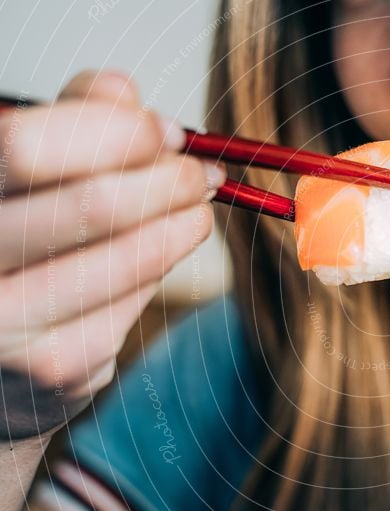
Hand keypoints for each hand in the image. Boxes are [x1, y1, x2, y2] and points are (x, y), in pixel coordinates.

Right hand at [0, 70, 223, 440]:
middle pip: (95, 205)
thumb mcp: (26, 168)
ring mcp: (9, 326)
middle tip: (200, 173)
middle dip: (170, 179)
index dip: (117, 132)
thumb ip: (68, 122)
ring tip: (198, 208)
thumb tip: (125, 95)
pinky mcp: (59, 366)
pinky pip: (137, 302)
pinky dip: (162, 267)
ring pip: (130, 258)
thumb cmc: (14, 236)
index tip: (165, 134)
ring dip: (184, 223)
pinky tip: (163, 250)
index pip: (30, 148)